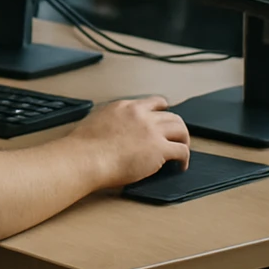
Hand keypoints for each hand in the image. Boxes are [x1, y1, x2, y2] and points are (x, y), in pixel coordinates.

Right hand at [65, 96, 189, 187]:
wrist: (86, 158)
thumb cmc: (84, 147)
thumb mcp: (95, 121)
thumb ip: (108, 121)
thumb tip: (109, 130)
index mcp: (124, 107)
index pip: (152, 103)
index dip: (161, 113)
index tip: (162, 120)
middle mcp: (141, 114)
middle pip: (171, 115)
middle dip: (176, 127)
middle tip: (176, 137)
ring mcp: (152, 130)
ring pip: (180, 129)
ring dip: (183, 140)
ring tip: (181, 150)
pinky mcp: (159, 148)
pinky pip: (182, 150)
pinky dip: (184, 158)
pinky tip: (180, 165)